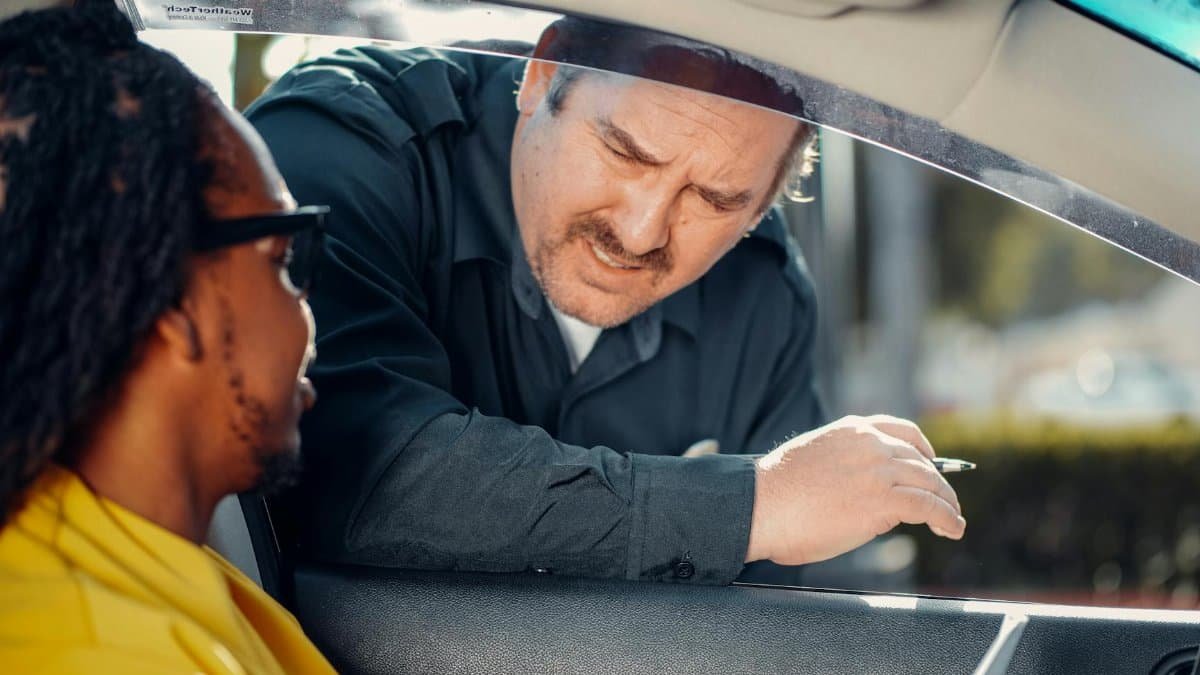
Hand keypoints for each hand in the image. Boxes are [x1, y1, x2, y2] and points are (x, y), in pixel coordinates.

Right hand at [745, 414, 965, 564]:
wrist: (760, 505)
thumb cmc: (776, 492)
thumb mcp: (816, 460)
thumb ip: (845, 465)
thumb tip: (866, 492)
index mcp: (851, 430)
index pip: (902, 431)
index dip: (923, 449)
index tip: (931, 462)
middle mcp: (870, 444)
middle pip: (921, 461)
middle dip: (938, 482)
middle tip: (946, 501)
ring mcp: (878, 470)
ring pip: (930, 483)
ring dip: (947, 503)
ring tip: (953, 519)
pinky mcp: (883, 500)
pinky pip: (929, 507)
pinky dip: (947, 518)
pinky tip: (952, 529)